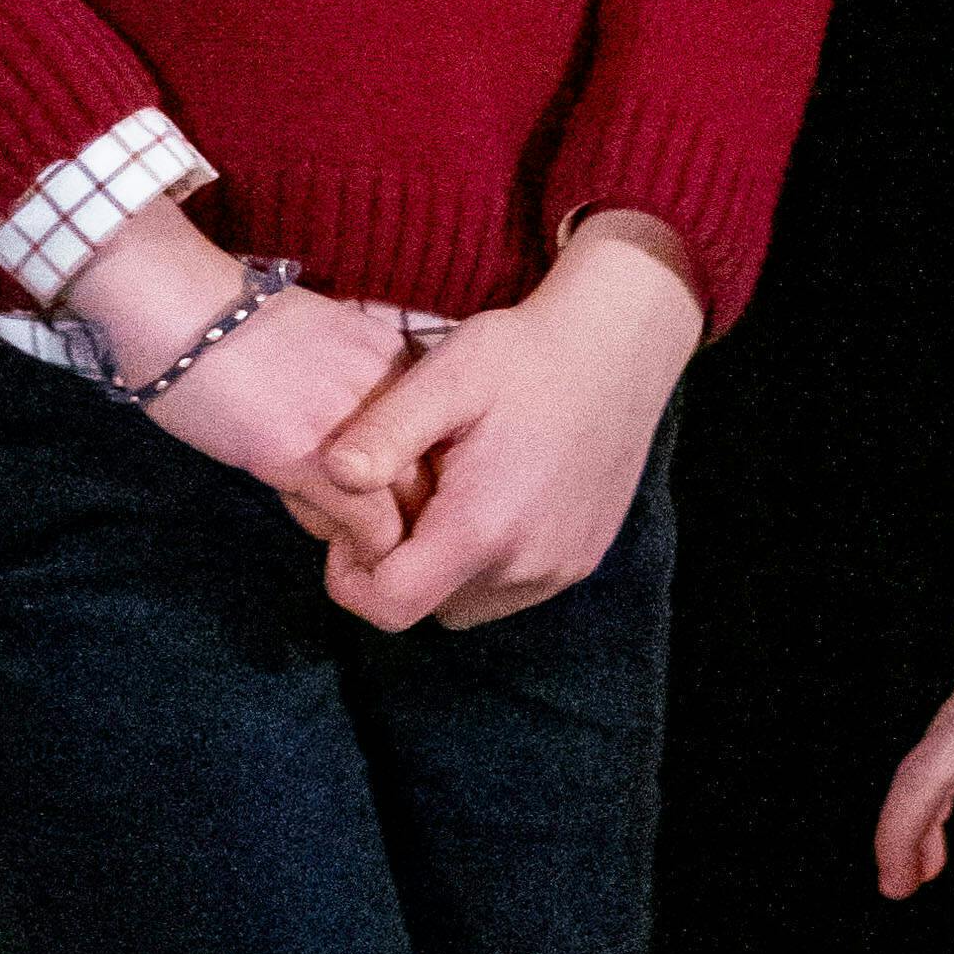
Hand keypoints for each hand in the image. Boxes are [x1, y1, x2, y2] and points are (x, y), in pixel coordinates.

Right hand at [138, 283, 431, 562]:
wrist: (177, 307)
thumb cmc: (228, 327)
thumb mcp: (318, 346)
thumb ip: (350, 388)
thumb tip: (355, 441)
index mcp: (396, 357)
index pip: (440, 435)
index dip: (414, 475)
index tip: (382, 489)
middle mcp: (395, 388)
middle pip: (436, 472)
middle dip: (407, 512)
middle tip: (367, 527)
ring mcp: (359, 423)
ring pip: (410, 505)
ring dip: (380, 536)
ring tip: (343, 537)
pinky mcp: (314, 457)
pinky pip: (367, 522)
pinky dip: (358, 546)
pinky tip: (329, 539)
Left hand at [311, 212, 703, 628]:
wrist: (620, 346)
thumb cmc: (525, 354)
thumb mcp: (447, 376)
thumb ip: (385, 431)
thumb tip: (334, 476)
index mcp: (482, 527)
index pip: (388, 605)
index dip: (351, 576)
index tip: (353, 526)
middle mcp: (526, 565)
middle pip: (427, 607)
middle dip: (399, 567)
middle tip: (403, 495)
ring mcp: (560, 568)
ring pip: (469, 604)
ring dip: (444, 568)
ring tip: (448, 495)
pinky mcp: (581, 560)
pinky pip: (512, 589)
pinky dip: (488, 561)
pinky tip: (493, 497)